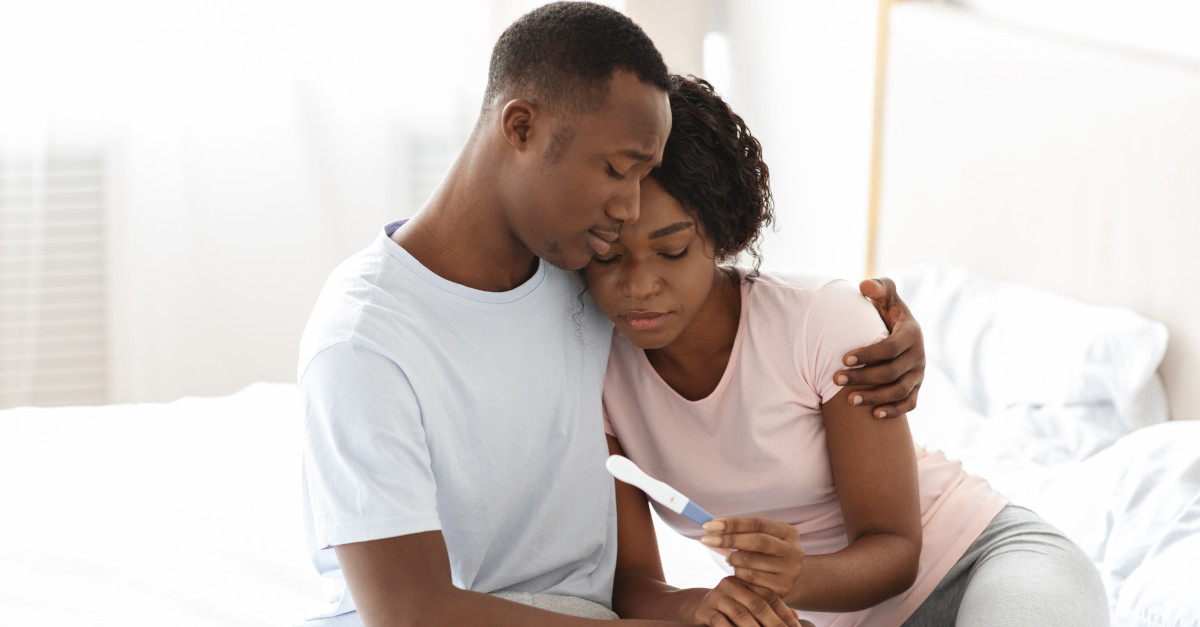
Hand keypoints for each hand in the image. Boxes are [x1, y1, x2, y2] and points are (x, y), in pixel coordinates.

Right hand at [687, 576, 801, 626]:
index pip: (771, 597)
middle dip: (774, 624)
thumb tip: (796, 616)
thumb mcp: (748, 604)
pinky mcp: (706, 611)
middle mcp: (733, 585)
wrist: (696, 607)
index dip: (785, 614)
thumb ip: (770, 609)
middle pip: (758, 605)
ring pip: (741, 616)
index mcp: (747, 582)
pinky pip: (722, 624)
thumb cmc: (729, 608)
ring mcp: (718, 597)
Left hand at [701, 518, 805, 604]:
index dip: (732, 523)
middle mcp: (793, 551)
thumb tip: (710, 526)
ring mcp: (790, 572)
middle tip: (706, 540)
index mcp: (788, 532)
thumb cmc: (764, 553)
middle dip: (728, 540)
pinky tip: (738, 572)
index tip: (708, 525)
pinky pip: (750, 580)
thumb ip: (738, 530)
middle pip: (757, 542)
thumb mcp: (757, 537)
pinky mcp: (782, 589)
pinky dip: (738, 575)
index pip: (758, 523)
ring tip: (731, 559)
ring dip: (733, 560)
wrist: (783, 579)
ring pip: (751, 564)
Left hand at [835, 277, 925, 418]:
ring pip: (899, 392)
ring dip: (874, 398)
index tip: (843, 358)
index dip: (867, 354)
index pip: (890, 348)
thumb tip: (865, 285)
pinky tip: (874, 415)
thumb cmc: (885, 310)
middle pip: (891, 373)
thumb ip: (878, 288)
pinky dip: (894, 411)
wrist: (898, 330)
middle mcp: (918, 355)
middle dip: (862, 377)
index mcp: (912, 333)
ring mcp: (919, 374)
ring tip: (848, 401)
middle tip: (836, 379)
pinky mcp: (916, 387)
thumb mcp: (884, 295)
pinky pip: (909, 404)